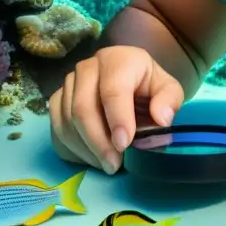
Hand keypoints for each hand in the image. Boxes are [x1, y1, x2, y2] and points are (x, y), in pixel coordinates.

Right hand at [48, 46, 183, 173]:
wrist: (128, 84)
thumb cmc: (147, 88)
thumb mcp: (168, 90)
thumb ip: (169, 100)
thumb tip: (162, 118)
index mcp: (117, 60)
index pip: (112, 89)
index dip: (117, 118)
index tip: (124, 145)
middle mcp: (87, 67)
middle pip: (82, 108)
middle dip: (98, 142)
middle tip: (114, 165)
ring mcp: (68, 84)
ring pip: (67, 121)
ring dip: (86, 149)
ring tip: (107, 164)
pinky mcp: (57, 101)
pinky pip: (57, 129)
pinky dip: (73, 149)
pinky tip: (92, 158)